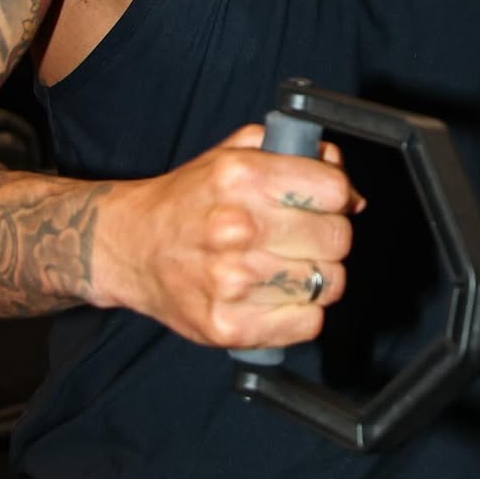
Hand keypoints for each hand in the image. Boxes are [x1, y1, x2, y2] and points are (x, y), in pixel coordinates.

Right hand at [92, 125, 363, 348]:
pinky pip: (307, 323)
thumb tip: (348, 186)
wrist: (130, 246)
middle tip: (306, 236)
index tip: (326, 203)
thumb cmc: (188, 200)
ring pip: (328, 284)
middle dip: (330, 236)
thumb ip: (294, 152)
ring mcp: (231, 281)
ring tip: (288, 265)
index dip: (339, 196)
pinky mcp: (228, 326)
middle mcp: (237, 227)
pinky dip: (302, 312)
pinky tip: (277, 294)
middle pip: (336, 239)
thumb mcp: (234, 153)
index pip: (334, 191)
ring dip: (317, 276)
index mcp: (242, 176)